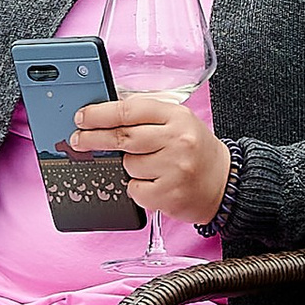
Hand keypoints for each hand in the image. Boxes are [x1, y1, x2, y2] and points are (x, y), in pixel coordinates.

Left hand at [72, 92, 228, 223]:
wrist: (225, 184)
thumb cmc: (196, 152)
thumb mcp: (179, 123)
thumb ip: (147, 117)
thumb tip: (105, 117)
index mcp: (177, 117)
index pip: (129, 110)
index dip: (100, 114)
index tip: (82, 118)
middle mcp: (177, 140)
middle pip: (122, 137)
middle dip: (94, 138)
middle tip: (80, 139)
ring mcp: (174, 168)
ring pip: (128, 165)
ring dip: (129, 167)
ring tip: (152, 167)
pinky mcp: (169, 194)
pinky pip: (135, 189)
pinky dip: (138, 188)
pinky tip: (156, 183)